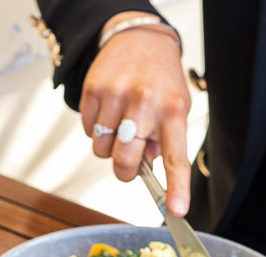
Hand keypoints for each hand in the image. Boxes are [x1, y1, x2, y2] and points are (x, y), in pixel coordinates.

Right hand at [80, 14, 190, 214]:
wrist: (138, 38)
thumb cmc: (160, 79)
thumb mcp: (176, 108)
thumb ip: (164, 141)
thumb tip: (145, 167)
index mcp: (173, 111)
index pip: (175, 157)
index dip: (177, 187)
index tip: (176, 210)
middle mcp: (146, 103)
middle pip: (125, 161)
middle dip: (124, 168)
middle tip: (128, 158)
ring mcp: (117, 95)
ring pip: (101, 150)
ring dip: (108, 146)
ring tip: (120, 123)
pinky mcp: (94, 90)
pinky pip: (87, 131)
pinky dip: (95, 129)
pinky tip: (108, 111)